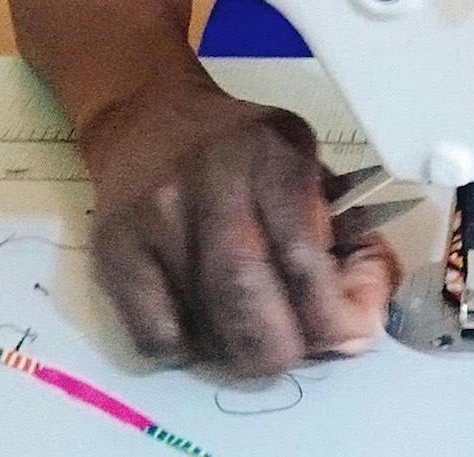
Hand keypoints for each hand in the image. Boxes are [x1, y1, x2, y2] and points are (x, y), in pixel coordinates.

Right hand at [82, 78, 399, 376]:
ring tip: (254, 339)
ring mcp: (155, 219)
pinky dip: (190, 352)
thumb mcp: (307, 165)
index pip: (301, 255)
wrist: (151, 118)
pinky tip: (205, 327)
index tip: (349, 337)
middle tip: (296, 353)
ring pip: (202, 326)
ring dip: (239, 354)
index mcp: (273, 155)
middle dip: (282, 347)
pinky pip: (155, 338)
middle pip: (245, 295)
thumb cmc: (246, 152)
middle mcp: (210, 182)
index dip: (330, 313)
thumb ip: (345, 237)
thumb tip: (360, 322)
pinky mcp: (113, 252)